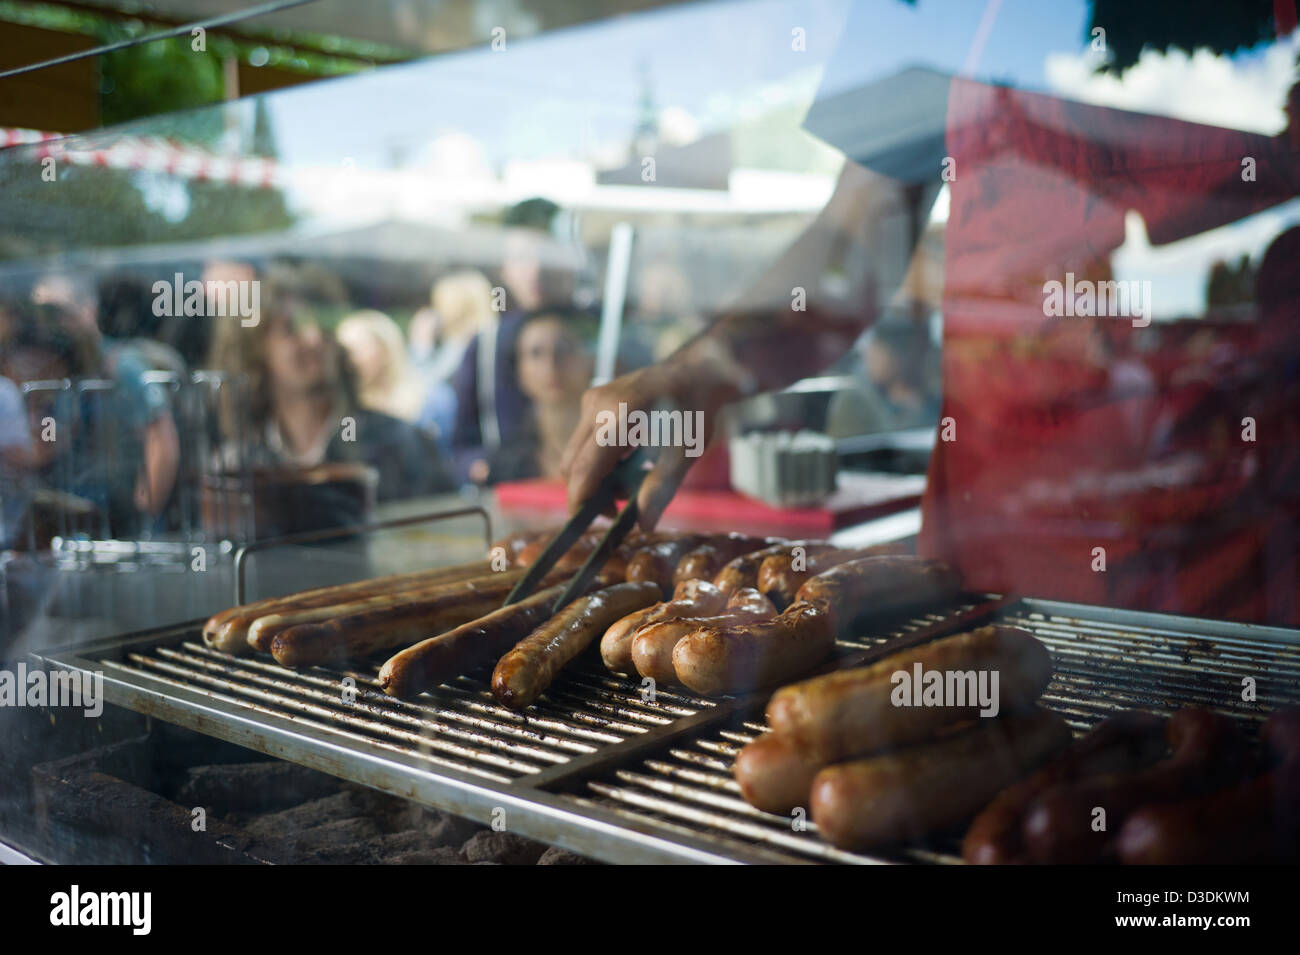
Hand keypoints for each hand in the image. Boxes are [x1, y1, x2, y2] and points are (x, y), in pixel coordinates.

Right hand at [561, 344, 745, 529]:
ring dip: (594, 475)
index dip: (582, 502)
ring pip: (575, 453)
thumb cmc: (695, 413)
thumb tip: (643, 525)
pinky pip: (583, 439)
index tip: (599, 521)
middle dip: (588, 491)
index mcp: (618, 418)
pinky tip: (627, 459)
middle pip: (571, 464)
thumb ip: (660, 490)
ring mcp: (592, 399)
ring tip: (628, 481)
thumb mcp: (683, 455)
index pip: (584, 471)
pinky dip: (597, 458)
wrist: (697, 373)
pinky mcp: (593, 399)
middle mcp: (597, 406)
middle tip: (620, 506)